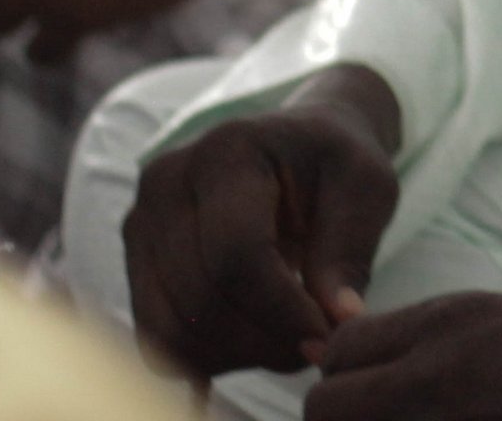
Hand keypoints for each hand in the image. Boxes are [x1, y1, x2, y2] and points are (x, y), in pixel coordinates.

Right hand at [123, 66, 402, 381]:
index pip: (238, 255)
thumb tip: (340, 322)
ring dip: (235, 355)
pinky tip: (254, 344)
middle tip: (314, 347)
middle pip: (200, 298)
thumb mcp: (366, 187)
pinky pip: (155, 336)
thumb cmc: (334, 163)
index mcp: (228, 149)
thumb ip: (350, 250)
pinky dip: (205, 356)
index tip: (326, 337)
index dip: (282, 311)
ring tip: (289, 343)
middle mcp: (166, 182)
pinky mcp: (135, 261)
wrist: (295, 145)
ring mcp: (140, 223)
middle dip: (263, 340)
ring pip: (170, 328)